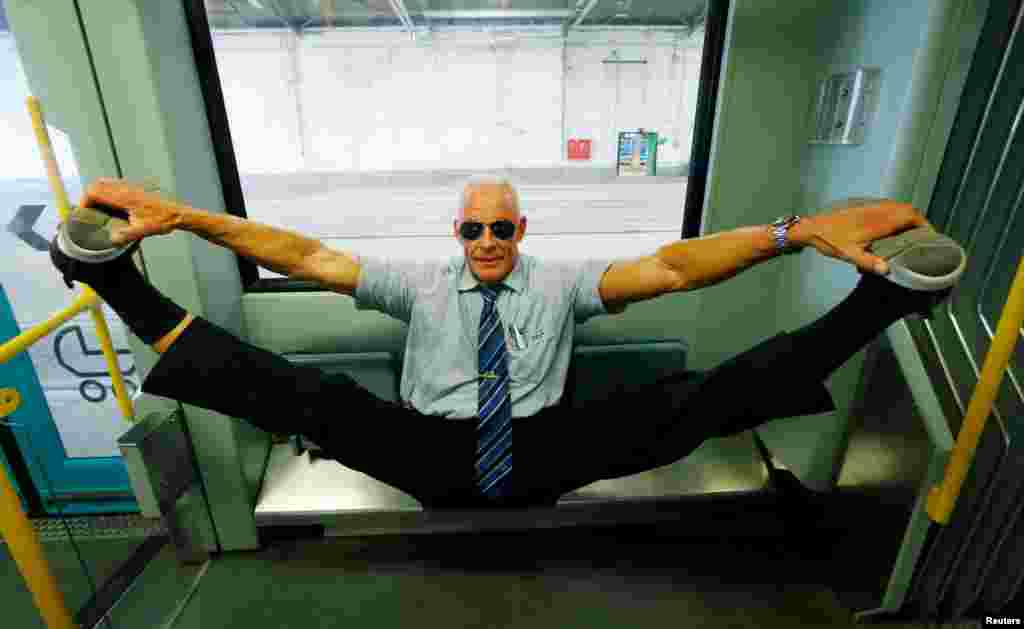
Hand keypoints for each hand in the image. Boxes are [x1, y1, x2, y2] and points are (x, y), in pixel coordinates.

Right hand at [79, 178, 185, 245]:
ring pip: (106, 182)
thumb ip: (125, 236)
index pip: (94, 191)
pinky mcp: (136, 189)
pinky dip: (108, 191)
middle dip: (88, 196)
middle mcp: (125, 189)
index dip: (84, 201)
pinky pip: (116, 185)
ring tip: (96, 208)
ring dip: (98, 192)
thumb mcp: (142, 231)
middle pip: (97, 185)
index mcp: (123, 198)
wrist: (178, 213)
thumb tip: (111, 241)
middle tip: (87, 210)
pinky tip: (112, 205)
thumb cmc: (161, 221)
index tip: (82, 212)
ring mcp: (131, 187)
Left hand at [792, 197, 931, 274]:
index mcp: (879, 220)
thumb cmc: (830, 240)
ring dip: (906, 216)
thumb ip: (868, 262)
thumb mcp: (849, 254)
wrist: (811, 226)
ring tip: (910, 233)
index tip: (929, 236)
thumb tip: (887, 270)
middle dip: (918, 221)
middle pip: (907, 209)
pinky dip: (894, 214)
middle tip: (922, 237)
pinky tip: (891, 228)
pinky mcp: (863, 205)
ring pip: (897, 206)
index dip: (924, 224)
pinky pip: (886, 206)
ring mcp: (870, 205)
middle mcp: (878, 209)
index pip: (910, 215)